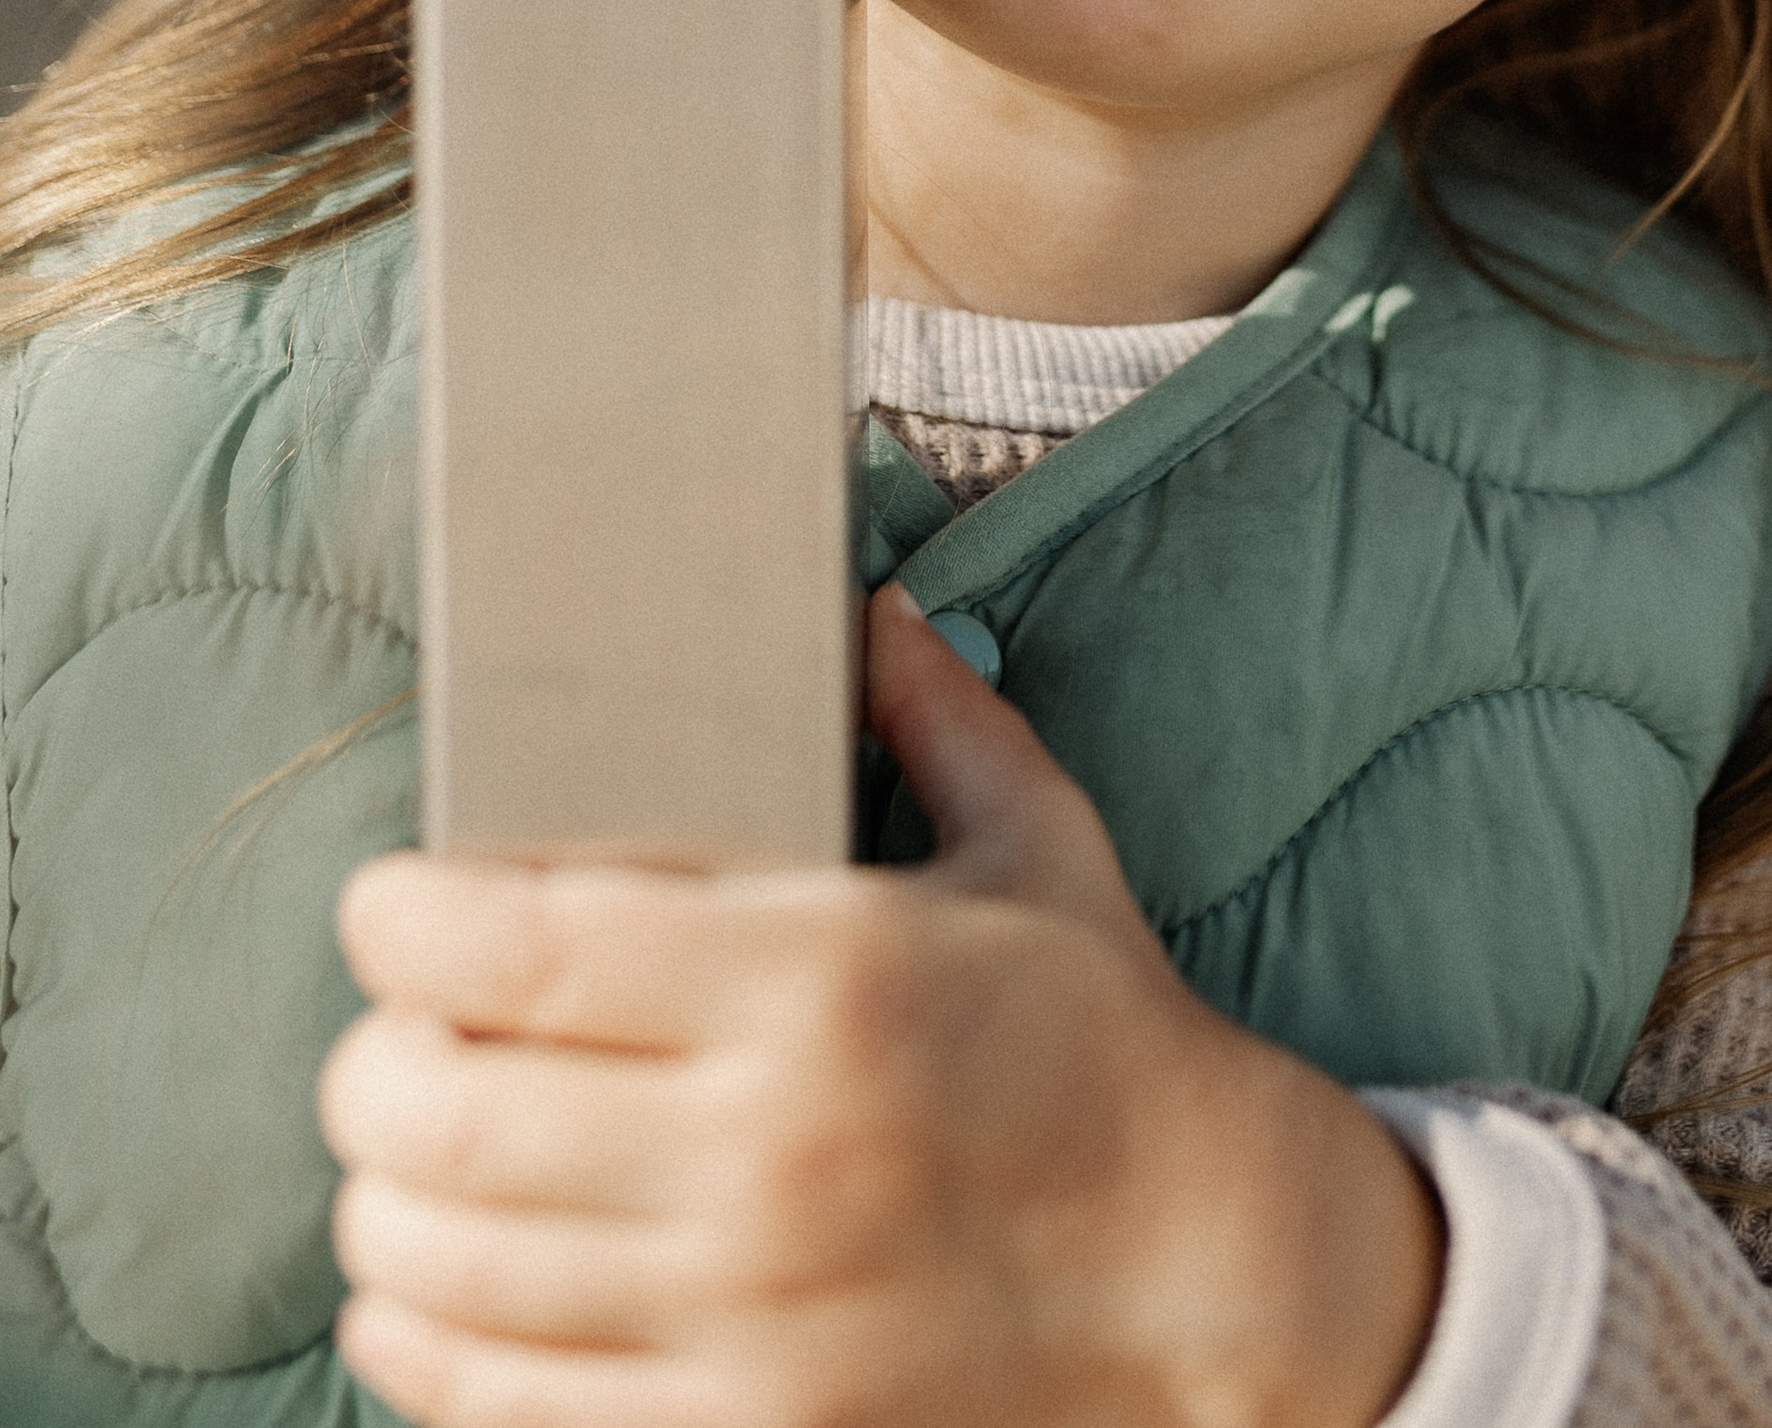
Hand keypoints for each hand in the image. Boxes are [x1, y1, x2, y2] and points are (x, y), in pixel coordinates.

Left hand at [321, 585, 1442, 1427]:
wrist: (1214, 1270)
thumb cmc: (1107, 1043)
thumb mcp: (1037, 844)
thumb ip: (936, 715)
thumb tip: (869, 609)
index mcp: (823, 979)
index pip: (517, 949)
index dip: (403, 920)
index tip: (390, 902)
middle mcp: (765, 1151)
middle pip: (440, 1116)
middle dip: (372, 1064)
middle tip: (393, 1030)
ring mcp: (743, 1314)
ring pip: (443, 1268)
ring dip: (383, 1206)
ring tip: (405, 1153)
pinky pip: (501, 1406)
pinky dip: (422, 1346)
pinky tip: (427, 1290)